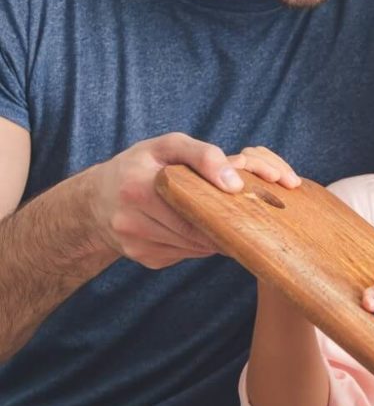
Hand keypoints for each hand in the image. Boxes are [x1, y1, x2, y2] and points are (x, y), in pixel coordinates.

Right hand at [89, 135, 300, 268]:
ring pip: (192, 247)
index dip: (223, 209)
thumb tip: (235, 184)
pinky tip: (198, 229)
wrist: (95, 200)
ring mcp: (135, 244)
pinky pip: (183, 254)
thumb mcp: (167, 146)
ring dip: (212, 237)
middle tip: (245, 217)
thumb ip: (202, 154)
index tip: (246, 206)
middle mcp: (130, 220)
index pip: (192, 206)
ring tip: (225, 221)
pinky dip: (197, 244)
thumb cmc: (139, 165)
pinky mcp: (142, 259)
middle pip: (194, 231)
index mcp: (137, 187)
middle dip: (222, 225)